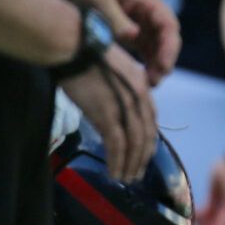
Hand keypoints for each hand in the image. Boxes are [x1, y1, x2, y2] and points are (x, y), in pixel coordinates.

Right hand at [61, 46, 158, 182]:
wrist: (73, 46)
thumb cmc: (85, 54)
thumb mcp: (112, 70)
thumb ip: (119, 89)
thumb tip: (112, 110)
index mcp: (142, 85)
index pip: (151, 120)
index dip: (148, 140)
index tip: (142, 154)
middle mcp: (139, 96)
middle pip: (146, 134)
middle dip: (142, 157)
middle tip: (136, 174)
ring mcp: (125, 105)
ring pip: (134, 143)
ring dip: (131, 164)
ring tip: (125, 178)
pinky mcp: (107, 113)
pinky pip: (117, 144)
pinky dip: (117, 161)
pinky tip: (114, 172)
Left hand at [68, 0, 180, 83]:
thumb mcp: (97, 1)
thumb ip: (116, 20)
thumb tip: (134, 37)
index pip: (168, 23)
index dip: (169, 46)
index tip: (164, 66)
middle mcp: (147, 8)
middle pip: (166, 36)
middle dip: (165, 58)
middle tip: (155, 80)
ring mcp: (140, 19)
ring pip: (158, 44)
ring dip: (156, 63)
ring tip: (149, 83)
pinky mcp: (130, 28)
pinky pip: (145, 47)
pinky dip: (146, 61)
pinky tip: (141, 76)